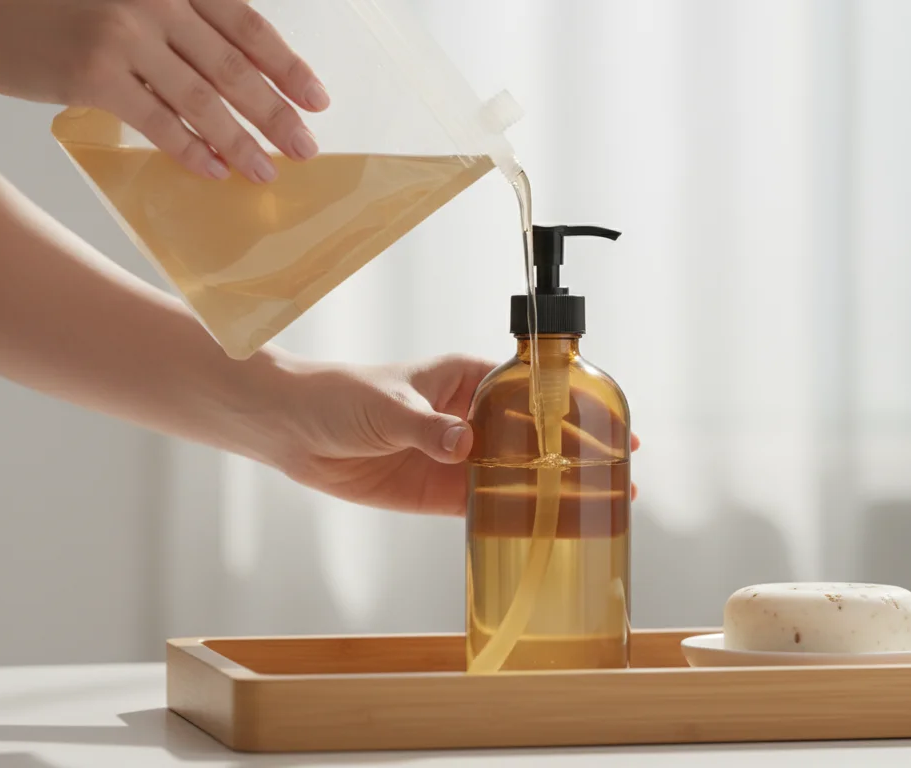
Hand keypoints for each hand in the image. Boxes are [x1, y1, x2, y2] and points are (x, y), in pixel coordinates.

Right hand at [0, 0, 325, 182]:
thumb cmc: (58, 6)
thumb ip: (181, 23)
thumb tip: (240, 75)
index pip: (247, 26)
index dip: (288, 66)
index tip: (318, 99)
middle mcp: (154, 2)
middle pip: (235, 68)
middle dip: (277, 113)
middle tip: (306, 147)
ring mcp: (124, 37)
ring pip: (203, 100)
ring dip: (242, 141)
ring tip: (266, 170)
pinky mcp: (93, 75)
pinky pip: (158, 121)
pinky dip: (191, 149)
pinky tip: (215, 170)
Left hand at [268, 354, 638, 516]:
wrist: (290, 430)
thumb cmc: (338, 395)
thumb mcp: (387, 405)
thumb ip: (427, 427)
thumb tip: (462, 446)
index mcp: (466, 379)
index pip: (530, 391)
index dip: (571, 405)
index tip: (609, 418)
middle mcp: (470, 417)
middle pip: (534, 436)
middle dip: (576, 453)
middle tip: (619, 474)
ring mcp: (457, 457)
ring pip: (516, 475)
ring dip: (553, 490)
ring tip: (597, 506)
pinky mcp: (437, 492)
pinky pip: (484, 507)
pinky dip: (513, 518)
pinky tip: (545, 529)